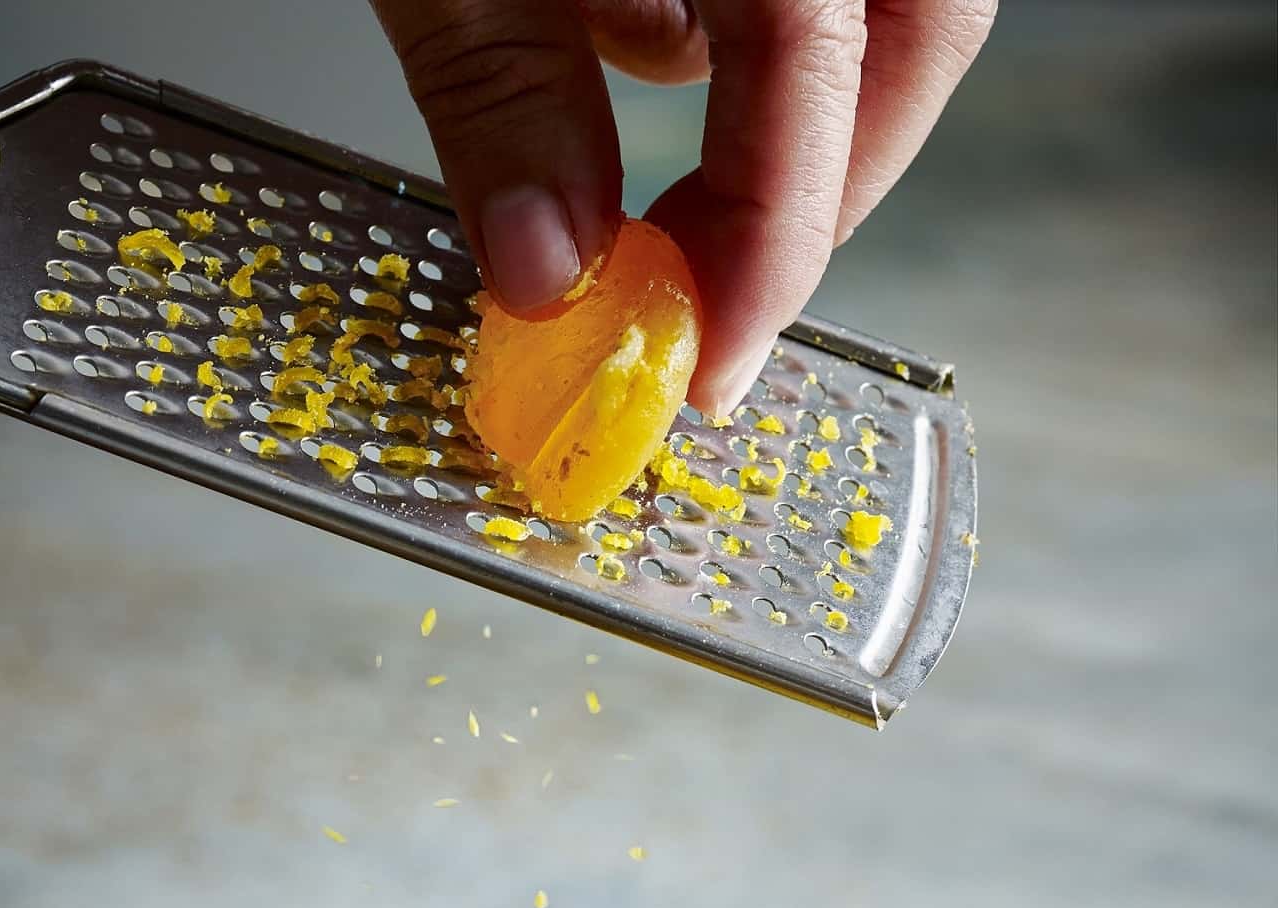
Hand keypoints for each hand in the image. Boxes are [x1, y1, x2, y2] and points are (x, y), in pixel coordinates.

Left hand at [372, 1, 995, 413]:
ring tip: (683, 222)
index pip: (828, 67)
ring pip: (869, 7)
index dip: (776, 239)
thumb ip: (503, 84)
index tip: (709, 367)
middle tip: (718, 317)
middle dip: (817, 198)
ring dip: (792, 120)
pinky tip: (648, 55)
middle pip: (908, 39)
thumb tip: (547, 270)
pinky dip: (746, 32)